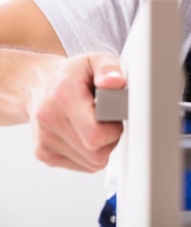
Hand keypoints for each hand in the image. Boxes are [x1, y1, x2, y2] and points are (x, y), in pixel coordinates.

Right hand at [27, 52, 124, 171]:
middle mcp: (49, 121)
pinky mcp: (43, 154)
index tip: (115, 114)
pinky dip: (91, 154)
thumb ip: (109, 68)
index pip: (95, 134)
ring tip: (97, 125)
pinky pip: (83, 166)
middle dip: (111, 139)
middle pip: (96, 153)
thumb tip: (116, 82)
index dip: (114, 128)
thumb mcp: (95, 60)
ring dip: (102, 147)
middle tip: (109, 120)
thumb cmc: (71, 75)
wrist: (38, 86)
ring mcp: (44, 141)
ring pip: (92, 162)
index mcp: (63, 97)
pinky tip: (86, 134)